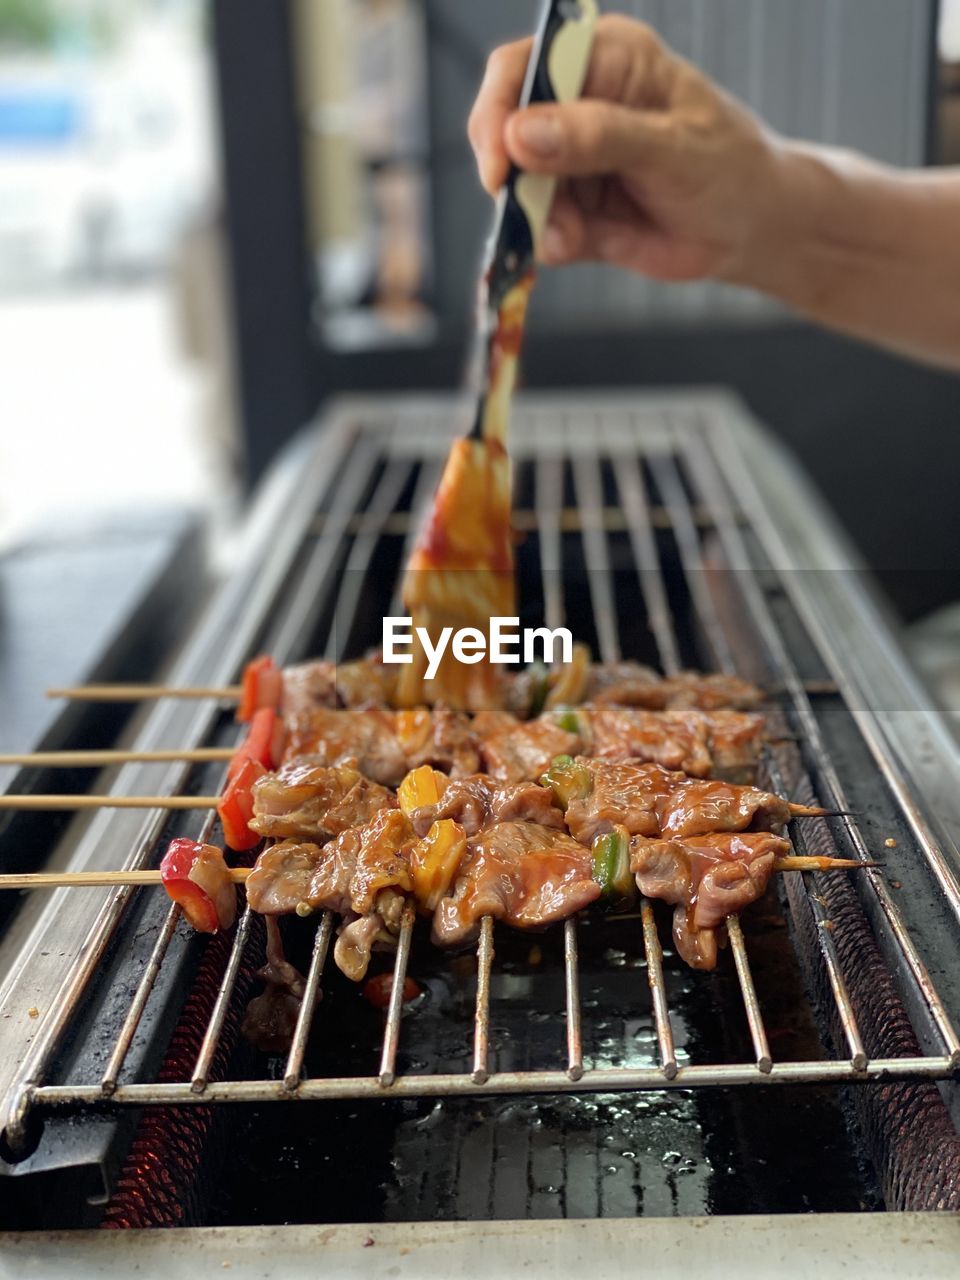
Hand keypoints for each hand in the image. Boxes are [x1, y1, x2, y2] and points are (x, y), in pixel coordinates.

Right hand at [468, 14, 786, 285]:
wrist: (751, 230)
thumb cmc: (727, 167)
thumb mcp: (672, 147)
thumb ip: (600, 137)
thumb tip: (522, 134)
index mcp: (605, 59)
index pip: (524, 66)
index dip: (500, 109)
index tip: (501, 163)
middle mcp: (577, 105)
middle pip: (503, 128)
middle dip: (511, 175)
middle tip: (531, 210)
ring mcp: (568, 161)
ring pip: (516, 186)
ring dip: (533, 216)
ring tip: (572, 236)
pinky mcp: (570, 210)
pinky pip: (536, 227)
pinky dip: (548, 241)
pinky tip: (576, 244)